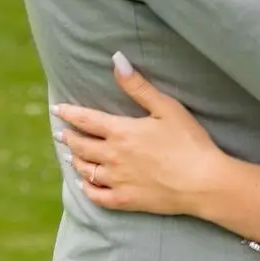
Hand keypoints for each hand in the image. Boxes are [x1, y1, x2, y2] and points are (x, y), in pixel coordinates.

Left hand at [53, 53, 229, 215]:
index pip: (86, 120)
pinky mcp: (125, 200)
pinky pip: (97, 196)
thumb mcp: (166, 107)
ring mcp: (117, 181)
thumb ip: (138, 86)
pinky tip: (84, 184)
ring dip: (75, 160)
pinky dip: (87, 189)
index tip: (57, 109)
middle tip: (61, 133)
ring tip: (70, 155)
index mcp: (121, 132)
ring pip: (86, 170)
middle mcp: (112, 157)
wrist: (202, 182)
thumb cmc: (188, 141)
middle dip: (69, 137)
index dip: (69, 113)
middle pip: (82, 146)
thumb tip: (117, 60)